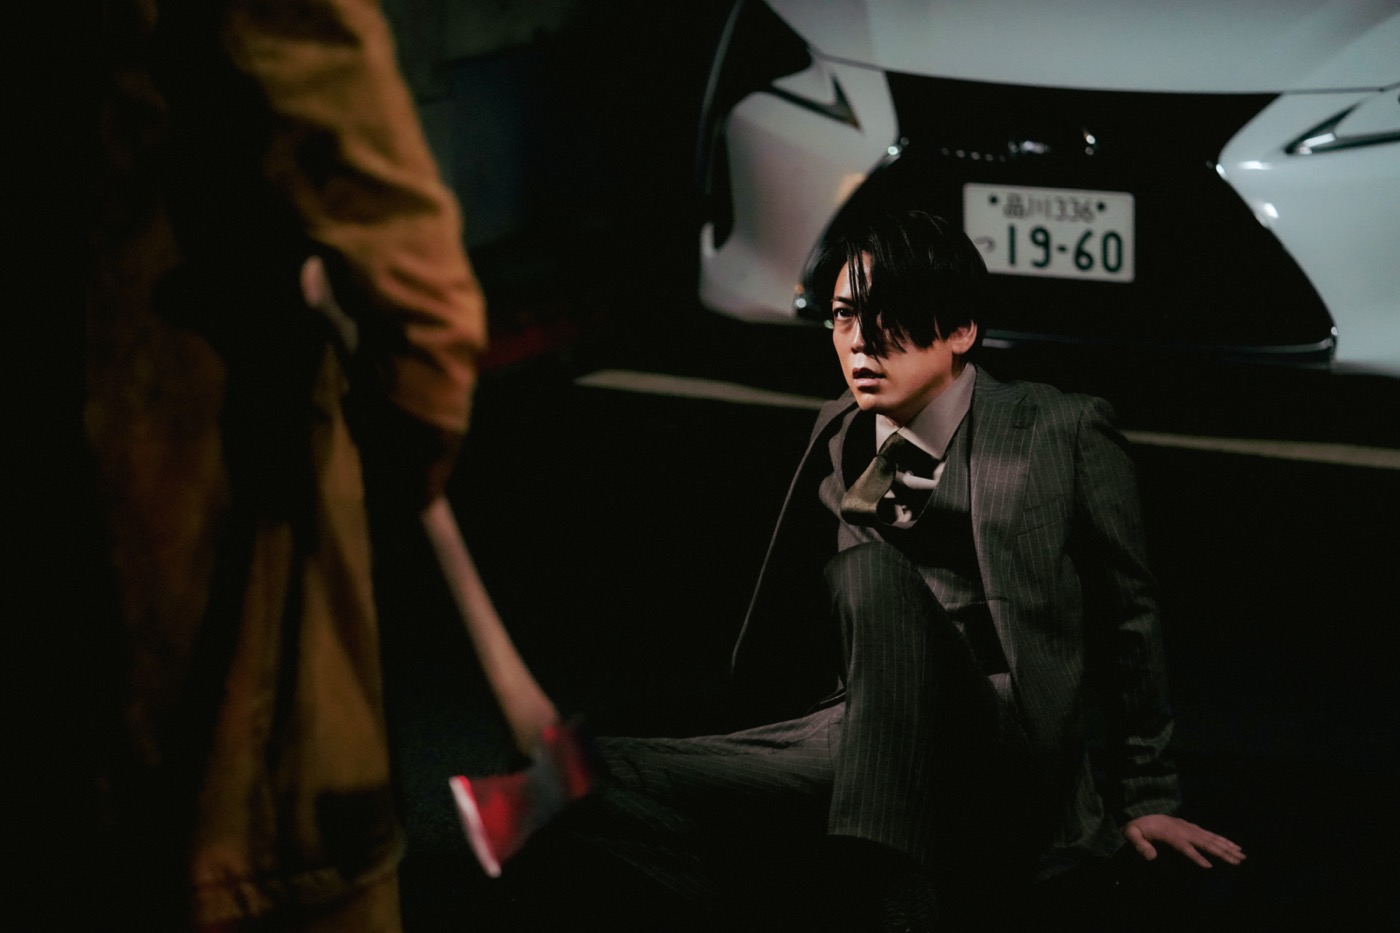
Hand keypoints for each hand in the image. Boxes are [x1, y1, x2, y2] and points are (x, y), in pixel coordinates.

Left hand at [1123, 814, 1244, 867]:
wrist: (1144, 816)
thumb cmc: (1138, 829)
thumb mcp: (1131, 834)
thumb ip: (1139, 845)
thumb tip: (1151, 857)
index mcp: (1169, 833)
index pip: (1185, 846)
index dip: (1196, 856)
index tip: (1209, 866)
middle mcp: (1183, 830)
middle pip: (1204, 842)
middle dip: (1221, 852)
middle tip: (1237, 861)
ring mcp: (1189, 828)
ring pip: (1211, 838)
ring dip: (1227, 847)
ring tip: (1241, 855)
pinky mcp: (1193, 828)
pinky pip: (1210, 835)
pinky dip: (1223, 840)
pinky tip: (1233, 846)